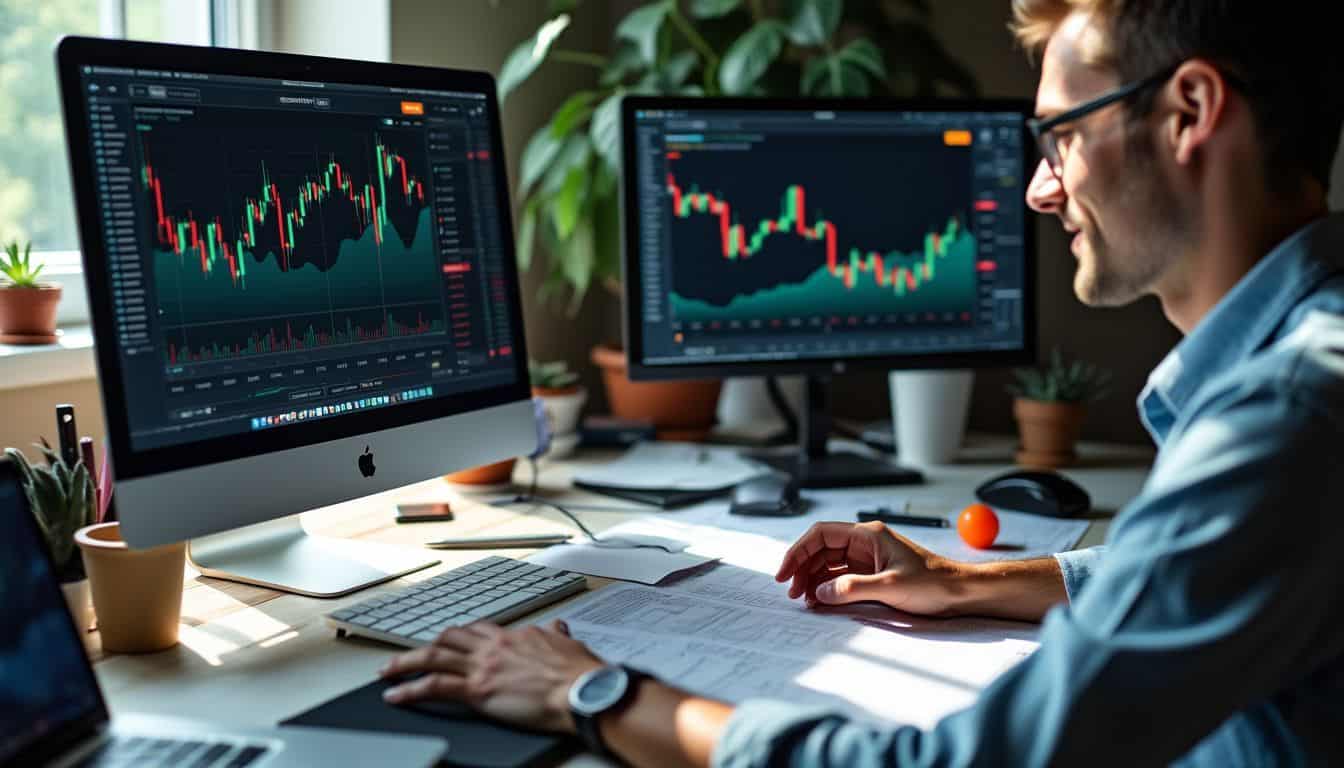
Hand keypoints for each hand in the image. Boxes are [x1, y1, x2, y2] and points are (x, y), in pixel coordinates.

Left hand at [379, 620, 603, 733]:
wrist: (582, 691)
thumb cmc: (580, 674)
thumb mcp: (569, 646)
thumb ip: (557, 636)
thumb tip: (558, 628)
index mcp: (516, 635)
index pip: (481, 629)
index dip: (463, 635)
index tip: (453, 640)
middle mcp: (495, 645)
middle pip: (451, 636)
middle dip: (429, 643)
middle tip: (415, 653)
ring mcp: (483, 665)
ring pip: (434, 656)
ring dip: (406, 662)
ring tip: (387, 671)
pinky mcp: (477, 689)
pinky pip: (434, 686)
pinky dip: (410, 689)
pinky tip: (395, 695)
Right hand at [775, 521, 962, 614]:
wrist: (960, 593)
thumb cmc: (935, 583)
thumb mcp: (892, 586)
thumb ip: (853, 589)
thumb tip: (820, 593)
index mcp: (868, 536)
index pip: (821, 534)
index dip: (798, 551)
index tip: (785, 572)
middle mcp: (865, 543)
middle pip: (821, 549)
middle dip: (803, 568)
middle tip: (792, 591)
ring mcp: (868, 559)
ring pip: (829, 564)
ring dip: (813, 580)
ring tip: (804, 599)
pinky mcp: (873, 575)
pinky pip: (842, 578)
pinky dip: (828, 588)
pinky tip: (821, 601)